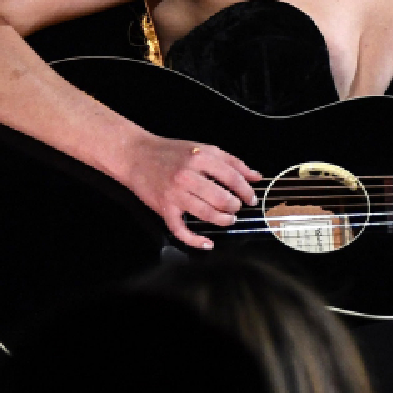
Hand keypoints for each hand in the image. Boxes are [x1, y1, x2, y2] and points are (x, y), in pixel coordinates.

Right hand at [121, 134, 260, 249]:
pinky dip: (195, 240)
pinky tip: (207, 243)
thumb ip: (232, 162)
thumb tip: (256, 176)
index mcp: (201, 158)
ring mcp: (175, 194)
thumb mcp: (203, 149)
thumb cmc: (171, 152)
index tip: (251, 199)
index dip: (246, 192)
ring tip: (228, 219)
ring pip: (206, 214)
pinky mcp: (164, 208)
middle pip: (222, 199)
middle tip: (237, 208)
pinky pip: (181, 230)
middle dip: (235, 207)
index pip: (233, 178)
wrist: (136, 155)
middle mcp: (188, 176)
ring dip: (223, 220)